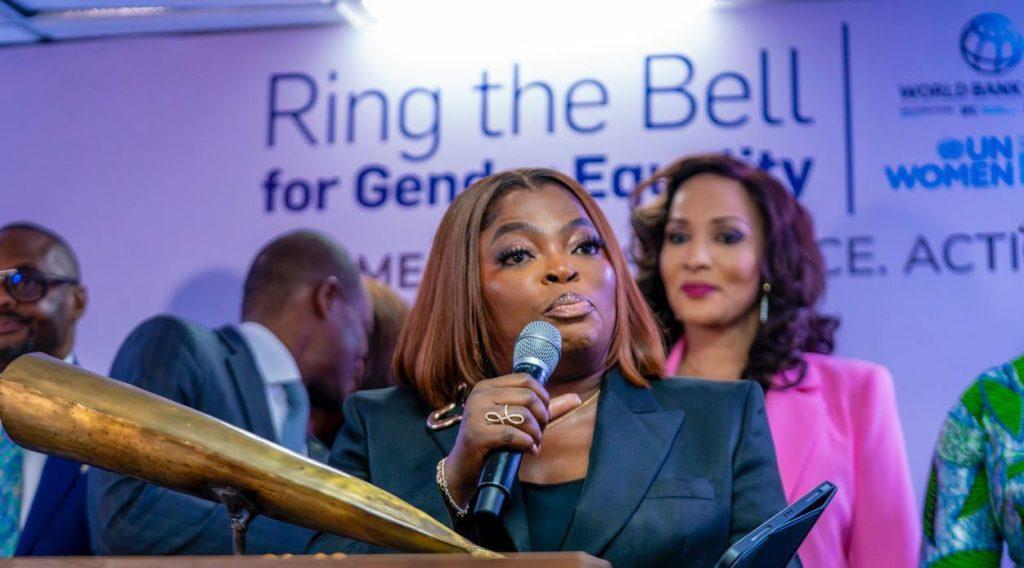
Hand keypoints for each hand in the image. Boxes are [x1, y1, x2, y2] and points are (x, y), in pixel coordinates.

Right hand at [443, 373, 580, 507]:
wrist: (464, 467)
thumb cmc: (492, 441)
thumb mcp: (515, 420)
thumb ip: (544, 409)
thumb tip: (576, 398)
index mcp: (487, 386)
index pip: (524, 379)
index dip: (542, 396)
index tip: (544, 414)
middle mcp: (479, 395)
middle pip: (527, 396)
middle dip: (541, 417)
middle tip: (540, 433)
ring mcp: (476, 414)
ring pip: (522, 415)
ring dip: (535, 433)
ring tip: (535, 443)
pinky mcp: (477, 434)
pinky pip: (512, 434)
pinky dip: (526, 443)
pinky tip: (529, 450)